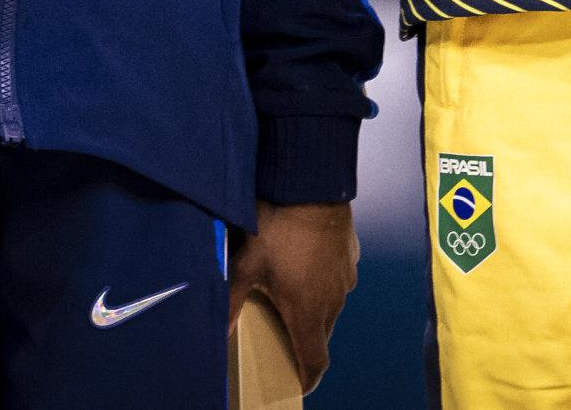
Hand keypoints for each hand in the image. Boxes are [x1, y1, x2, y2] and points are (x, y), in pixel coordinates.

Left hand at [227, 200, 356, 390]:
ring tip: (287, 293)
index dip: (308, 379)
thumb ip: (232, 304)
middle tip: (280, 334)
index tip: (298, 384)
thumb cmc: (277, 227)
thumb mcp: (245, 266)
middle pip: (320, 335)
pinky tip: (302, 263)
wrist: (311, 185)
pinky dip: (322, 282)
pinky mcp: (350, 257)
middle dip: (303, 340)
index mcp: (308, 312)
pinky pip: (337, 281)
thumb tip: (220, 332)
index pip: (316, 361)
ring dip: (313, 308)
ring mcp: (345, 278)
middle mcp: (333, 301)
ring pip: (330, 306)